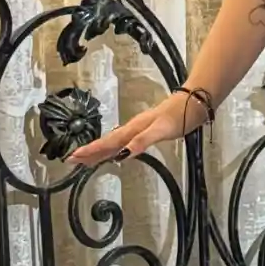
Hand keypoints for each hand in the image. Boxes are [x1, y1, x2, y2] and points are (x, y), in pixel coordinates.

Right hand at [70, 89, 201, 167]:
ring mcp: (138, 129)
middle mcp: (132, 129)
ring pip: (113, 143)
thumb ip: (142, 141)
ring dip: (99, 151)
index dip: (91, 151)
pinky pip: (123, 142)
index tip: (74, 158)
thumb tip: (122, 155)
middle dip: (89, 152)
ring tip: (84, 160)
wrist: (193, 104)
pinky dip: (114, 149)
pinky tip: (114, 153)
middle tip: (71, 161)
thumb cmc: (178, 117)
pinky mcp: (145, 131)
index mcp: (133, 129)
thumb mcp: (160, 130)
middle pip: (107, 143)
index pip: (108, 143)